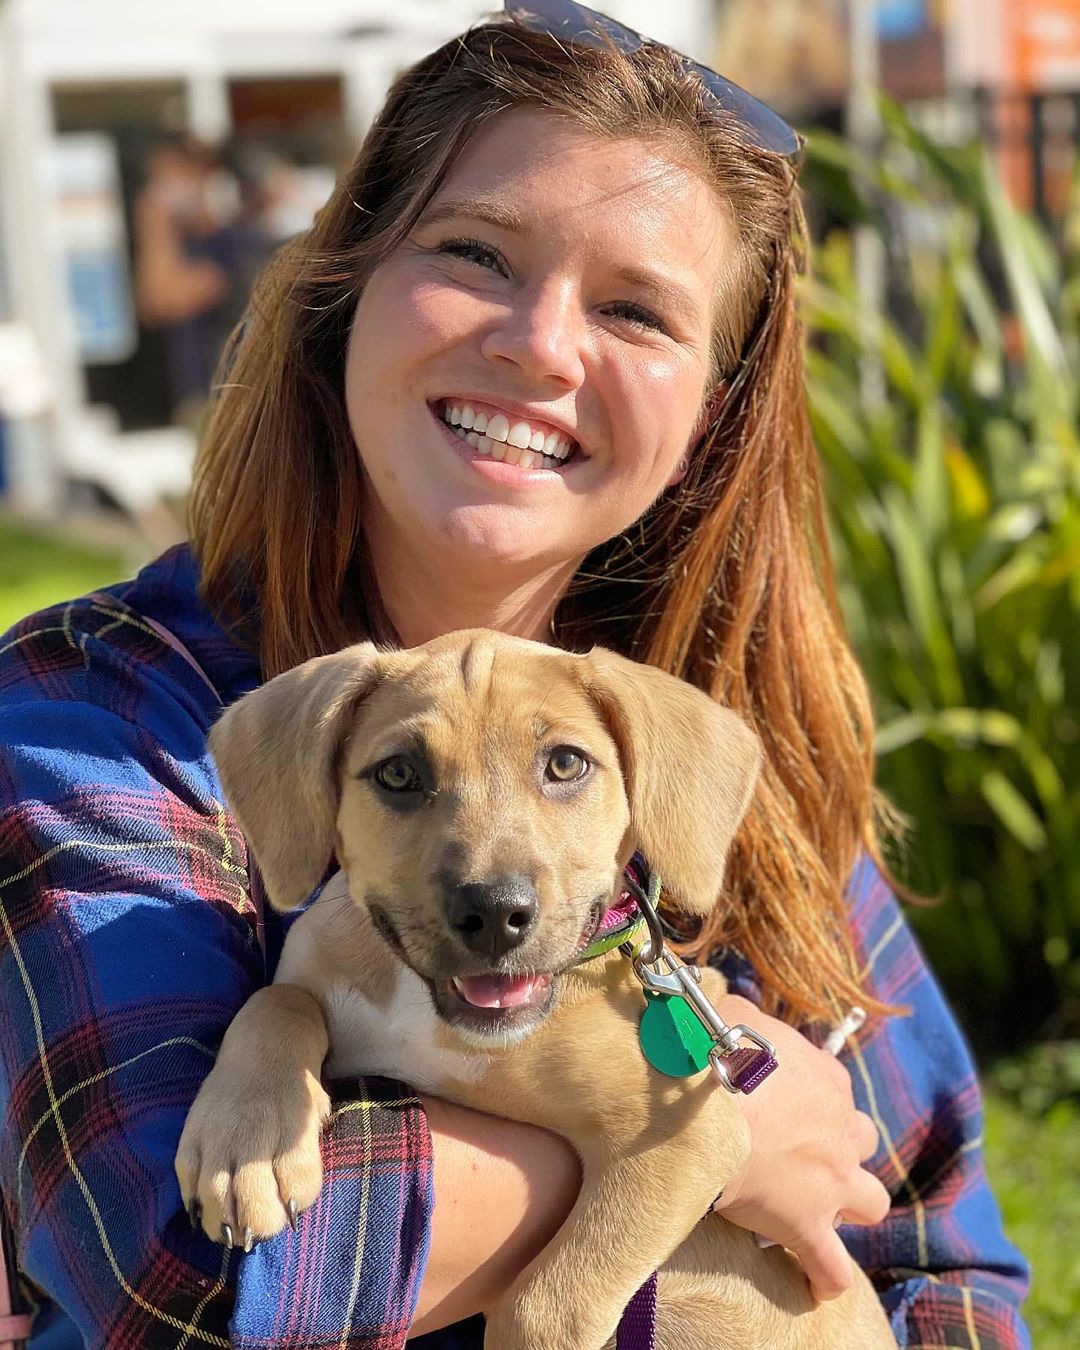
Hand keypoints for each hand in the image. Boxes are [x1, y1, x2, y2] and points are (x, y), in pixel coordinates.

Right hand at [711, 994, 890, 1301]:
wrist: (700, 1099)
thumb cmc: (711, 1049)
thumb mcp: (730, 1013)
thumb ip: (738, 1014)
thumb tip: (722, 1004)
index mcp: (824, 1077)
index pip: (835, 1090)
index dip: (813, 1103)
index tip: (783, 1108)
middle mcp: (839, 1128)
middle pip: (861, 1142)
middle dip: (841, 1151)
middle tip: (800, 1157)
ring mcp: (831, 1179)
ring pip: (869, 1201)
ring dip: (847, 1205)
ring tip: (814, 1212)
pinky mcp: (808, 1225)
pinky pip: (831, 1266)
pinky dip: (824, 1275)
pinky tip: (815, 1284)